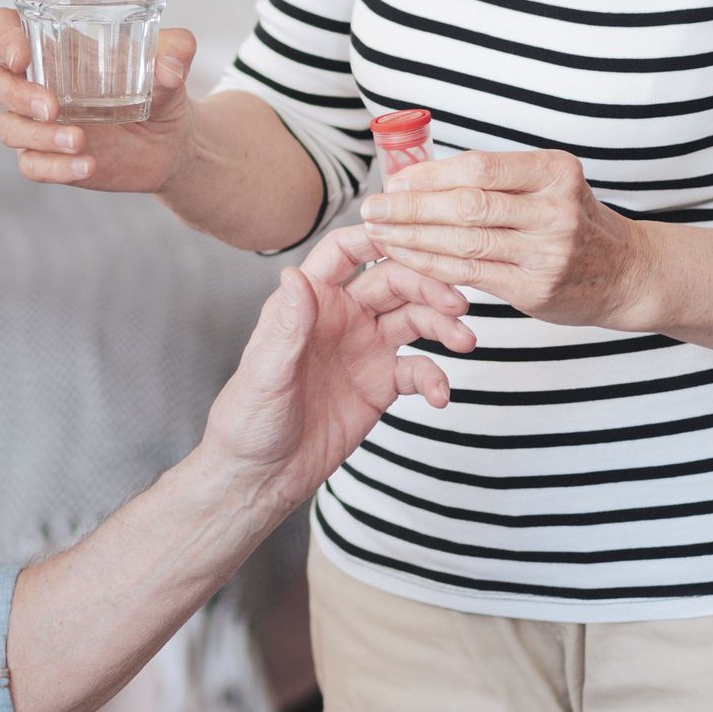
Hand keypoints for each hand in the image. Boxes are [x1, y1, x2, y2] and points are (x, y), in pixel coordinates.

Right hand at [0, 6, 198, 193]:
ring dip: (38, 136)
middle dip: (13, 93)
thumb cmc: (161, 87)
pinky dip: (55, 168)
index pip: (2, 28)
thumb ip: (176, 51)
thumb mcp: (173, 63)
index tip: (22, 56)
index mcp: (55, 47)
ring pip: (8, 127)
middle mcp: (37, 82)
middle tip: (53, 107)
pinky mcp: (48, 158)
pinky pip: (32, 165)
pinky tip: (87, 166)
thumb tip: (171, 65)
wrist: (172, 142)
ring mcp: (38, 123)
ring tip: (80, 141)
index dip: (3, 37)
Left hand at [199, 225, 476, 510]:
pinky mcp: (381, 384)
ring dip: (443, 326)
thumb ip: (286, 326)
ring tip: (465, 341)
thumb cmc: (247, 420)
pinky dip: (434, 378)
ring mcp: (365, 348)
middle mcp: (341, 317)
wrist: (262, 477)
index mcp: (308, 301)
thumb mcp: (264, 372)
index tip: (413, 234)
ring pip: (414, 320)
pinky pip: (417, 370)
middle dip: (428, 287)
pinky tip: (439, 396)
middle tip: (458, 302)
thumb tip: (293, 274)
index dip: (377, 237)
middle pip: (393, 282)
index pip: (344, 252)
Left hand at [358, 149, 657, 327]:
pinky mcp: (536, 288)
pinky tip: (404, 259)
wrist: (627, 273)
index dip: (430, 174)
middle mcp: (555, 209)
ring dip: (412, 238)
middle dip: (410, 207)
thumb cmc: (572, 222)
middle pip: (467, 204)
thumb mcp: (549, 185)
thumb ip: (495, 180)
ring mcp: (548, 252)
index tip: (395, 180)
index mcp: (555, 171)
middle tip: (372, 208)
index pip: (480, 166)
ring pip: (464, 242)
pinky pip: (470, 274)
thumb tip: (416, 174)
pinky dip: (430, 265)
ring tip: (378, 234)